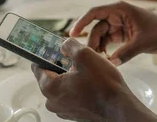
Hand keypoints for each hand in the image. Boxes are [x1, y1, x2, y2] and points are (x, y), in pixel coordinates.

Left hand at [32, 38, 156, 121]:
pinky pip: (72, 94)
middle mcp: (53, 101)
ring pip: (63, 85)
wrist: (119, 108)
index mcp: (50, 87)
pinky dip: (78, 86)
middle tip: (76, 58)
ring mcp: (64, 109)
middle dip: (62, 65)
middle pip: (51, 76)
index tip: (51, 49)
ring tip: (88, 71)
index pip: (37, 67)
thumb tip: (65, 45)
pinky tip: (92, 82)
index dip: (45, 55)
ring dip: (72, 76)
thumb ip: (70, 46)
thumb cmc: (103, 86)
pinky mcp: (75, 113)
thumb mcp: (85, 55)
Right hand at [70, 1, 156, 65]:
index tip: (72, 34)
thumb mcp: (143, 42)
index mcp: (121, 9)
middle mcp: (118, 14)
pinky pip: (108, 41)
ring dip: (98, 47)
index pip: (95, 12)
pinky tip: (106, 60)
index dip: (81, 22)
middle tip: (91, 57)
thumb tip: (111, 63)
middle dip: (92, 41)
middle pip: (96, 26)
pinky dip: (105, 50)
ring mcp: (120, 24)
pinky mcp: (123, 33)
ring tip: (99, 60)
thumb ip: (126, 52)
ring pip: (101, 35)